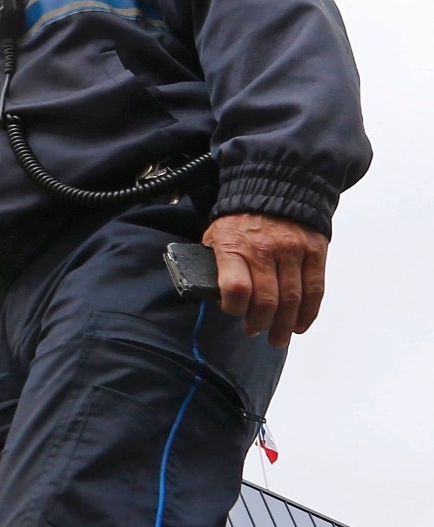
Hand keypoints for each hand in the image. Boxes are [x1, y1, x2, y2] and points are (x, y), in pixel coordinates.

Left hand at [203, 213, 328, 346]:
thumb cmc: (240, 219)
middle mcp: (265, 250)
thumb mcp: (215, 235)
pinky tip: (299, 325)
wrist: (277, 188)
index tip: (234, 312)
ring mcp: (293, 251)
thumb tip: (212, 295)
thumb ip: (215, 264)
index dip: (235, 308)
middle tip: (255, 331)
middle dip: (260, 323)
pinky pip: (315, 289)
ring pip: (292, 299)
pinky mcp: (315, 252)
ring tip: (277, 337)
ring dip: (284, 325)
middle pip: (267, 300)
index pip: (236, 288)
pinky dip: (308, 312)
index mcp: (234, 247)